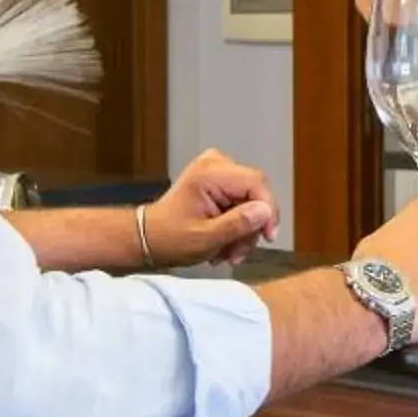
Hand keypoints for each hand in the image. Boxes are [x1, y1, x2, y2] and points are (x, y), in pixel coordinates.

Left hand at [141, 149, 278, 267]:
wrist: (149, 236)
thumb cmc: (170, 238)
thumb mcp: (206, 238)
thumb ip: (237, 223)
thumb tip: (265, 211)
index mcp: (209, 173)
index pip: (256, 183)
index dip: (268, 210)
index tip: (268, 236)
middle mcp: (215, 164)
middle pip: (255, 192)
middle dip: (252, 225)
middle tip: (239, 252)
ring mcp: (217, 170)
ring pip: (251, 200)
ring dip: (244, 230)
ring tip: (228, 253)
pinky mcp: (219, 180)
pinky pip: (242, 201)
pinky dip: (237, 224)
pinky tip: (225, 242)